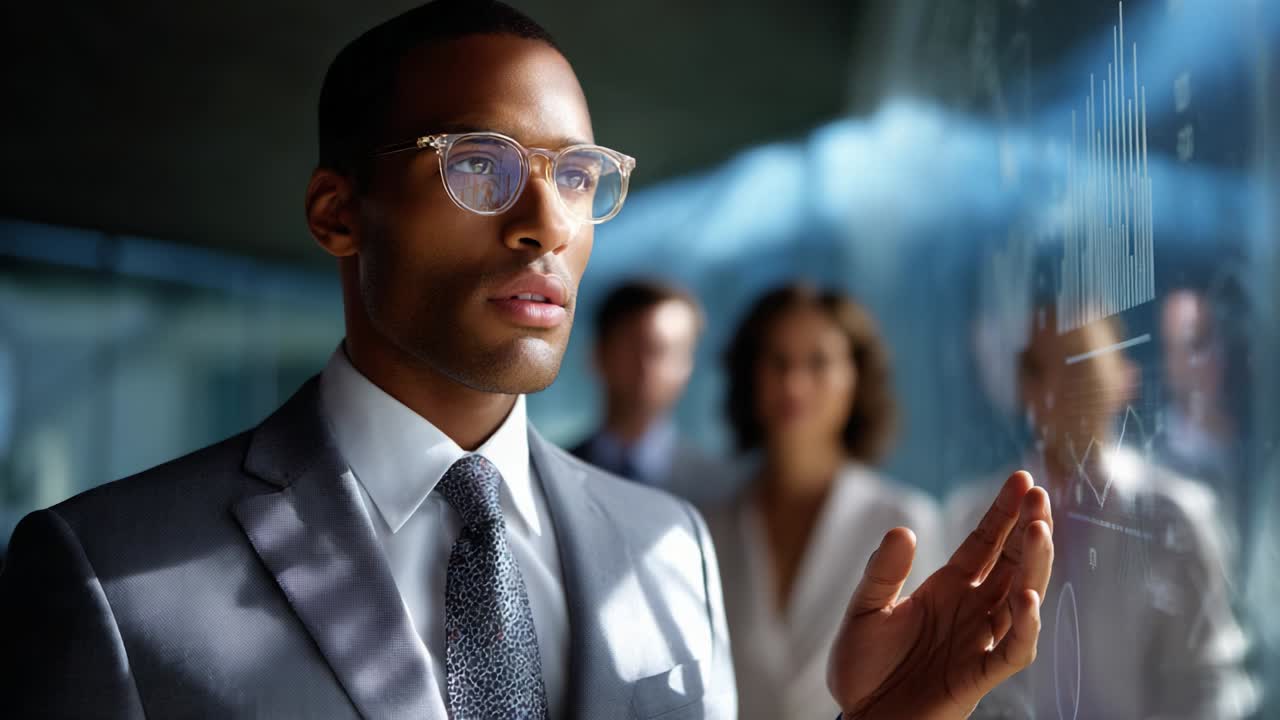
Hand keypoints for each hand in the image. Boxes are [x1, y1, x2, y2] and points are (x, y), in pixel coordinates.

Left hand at [827, 471, 1053, 719]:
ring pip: (1022, 599)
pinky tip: (1029, 598)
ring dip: (1034, 566)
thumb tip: (903, 530)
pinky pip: (1013, 650)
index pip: (985, 543)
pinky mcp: (978, 676)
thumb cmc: (862, 665)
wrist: (860, 718)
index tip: (1021, 479)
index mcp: (948, 588)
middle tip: (1039, 496)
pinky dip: (1026, 626)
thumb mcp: (864, 609)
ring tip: (1039, 531)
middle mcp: (972, 610)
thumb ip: (882, 572)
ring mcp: (979, 641)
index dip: (1004, 512)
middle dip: (1028, 529)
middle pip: (1012, 563)